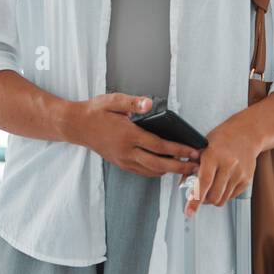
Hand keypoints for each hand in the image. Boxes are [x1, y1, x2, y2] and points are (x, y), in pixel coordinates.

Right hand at [65, 94, 200, 177]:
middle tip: (197, 167)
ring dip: (170, 171)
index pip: (158, 146)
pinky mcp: (120, 163)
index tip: (193, 151)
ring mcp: (123, 160)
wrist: (76, 126)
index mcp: (128, 135)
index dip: (178, 150)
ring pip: (151, 171)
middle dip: (179, 167)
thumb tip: (149, 103)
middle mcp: (126, 152)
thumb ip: (132, 102)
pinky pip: (142, 172)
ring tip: (186, 168)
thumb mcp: (113, 101)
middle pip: (158, 164)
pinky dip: (156, 172)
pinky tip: (166, 168)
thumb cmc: (95, 111)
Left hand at [185, 110, 261, 216]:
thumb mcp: (203, 146)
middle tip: (198, 194)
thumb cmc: (222, 138)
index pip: (203, 182)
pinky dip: (223, 194)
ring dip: (213, 198)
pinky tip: (222, 183)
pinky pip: (231, 197)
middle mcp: (229, 165)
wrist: (247, 134)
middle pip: (213, 196)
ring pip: (222, 199)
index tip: (189, 212)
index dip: (195, 199)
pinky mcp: (247, 180)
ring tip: (210, 187)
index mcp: (214, 155)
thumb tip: (182, 184)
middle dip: (203, 200)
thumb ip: (192, 164)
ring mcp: (239, 173)